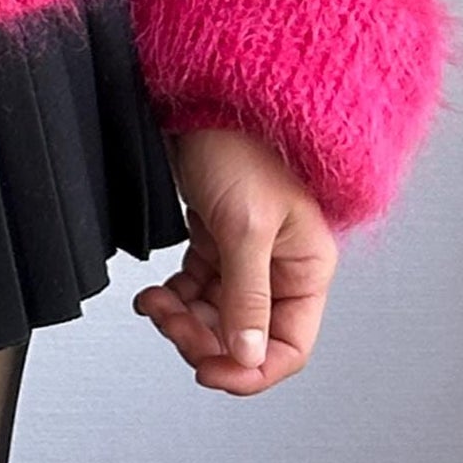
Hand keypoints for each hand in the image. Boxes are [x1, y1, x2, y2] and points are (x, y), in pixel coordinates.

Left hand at [134, 127, 337, 393]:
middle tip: (171, 326)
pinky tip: (155, 295)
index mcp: (307, 266)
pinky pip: (198, 288)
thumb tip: (247, 355)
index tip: (209, 370)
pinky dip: (175, 298)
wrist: (197, 92)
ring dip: (183, 320)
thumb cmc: (238, 139)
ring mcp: (247, 253)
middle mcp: (282, 264)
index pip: (289, 346)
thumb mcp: (246, 225)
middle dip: (205, 339)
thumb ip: (248, 295)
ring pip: (217, 316)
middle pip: (247, 336)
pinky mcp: (216, 237)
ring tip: (156, 305)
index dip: (251, 369)